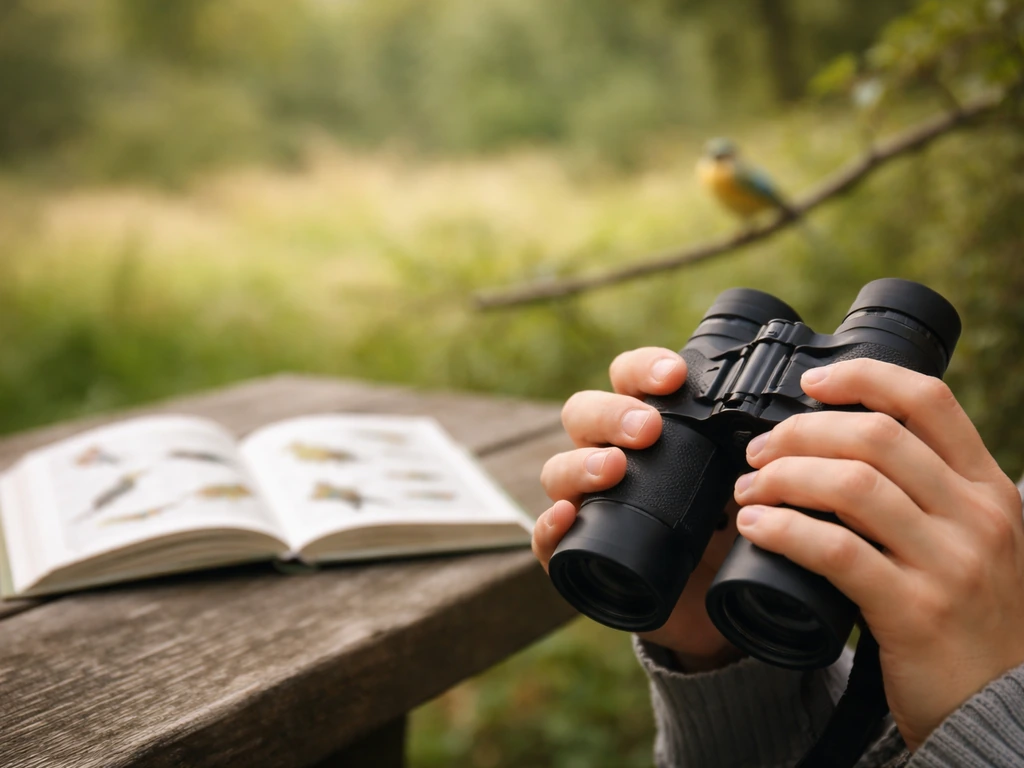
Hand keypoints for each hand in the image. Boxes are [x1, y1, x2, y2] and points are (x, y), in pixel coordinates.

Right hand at [533, 347, 743, 670]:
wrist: (720, 604)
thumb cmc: (733, 528)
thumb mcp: (754, 482)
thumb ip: (770, 447)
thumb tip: (809, 406)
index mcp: (647, 427)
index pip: (628, 379)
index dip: (643, 369)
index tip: (675, 377)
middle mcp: (609, 455)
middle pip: (583, 414)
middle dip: (612, 414)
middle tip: (649, 429)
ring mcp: (587, 503)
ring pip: (558, 469)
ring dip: (581, 463)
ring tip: (613, 470)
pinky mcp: (577, 554)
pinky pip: (545, 537)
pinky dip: (549, 526)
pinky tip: (567, 517)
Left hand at [732, 359, 1023, 750]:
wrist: (1001, 709)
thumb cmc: (969, 617)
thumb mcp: (973, 540)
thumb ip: (929, 493)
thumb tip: (841, 446)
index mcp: (988, 488)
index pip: (929, 400)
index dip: (863, 376)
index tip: (810, 383)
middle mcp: (977, 516)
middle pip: (875, 436)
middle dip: (801, 433)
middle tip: (759, 452)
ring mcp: (951, 564)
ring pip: (850, 485)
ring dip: (783, 478)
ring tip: (749, 490)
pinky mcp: (917, 612)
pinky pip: (836, 552)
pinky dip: (784, 530)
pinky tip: (755, 527)